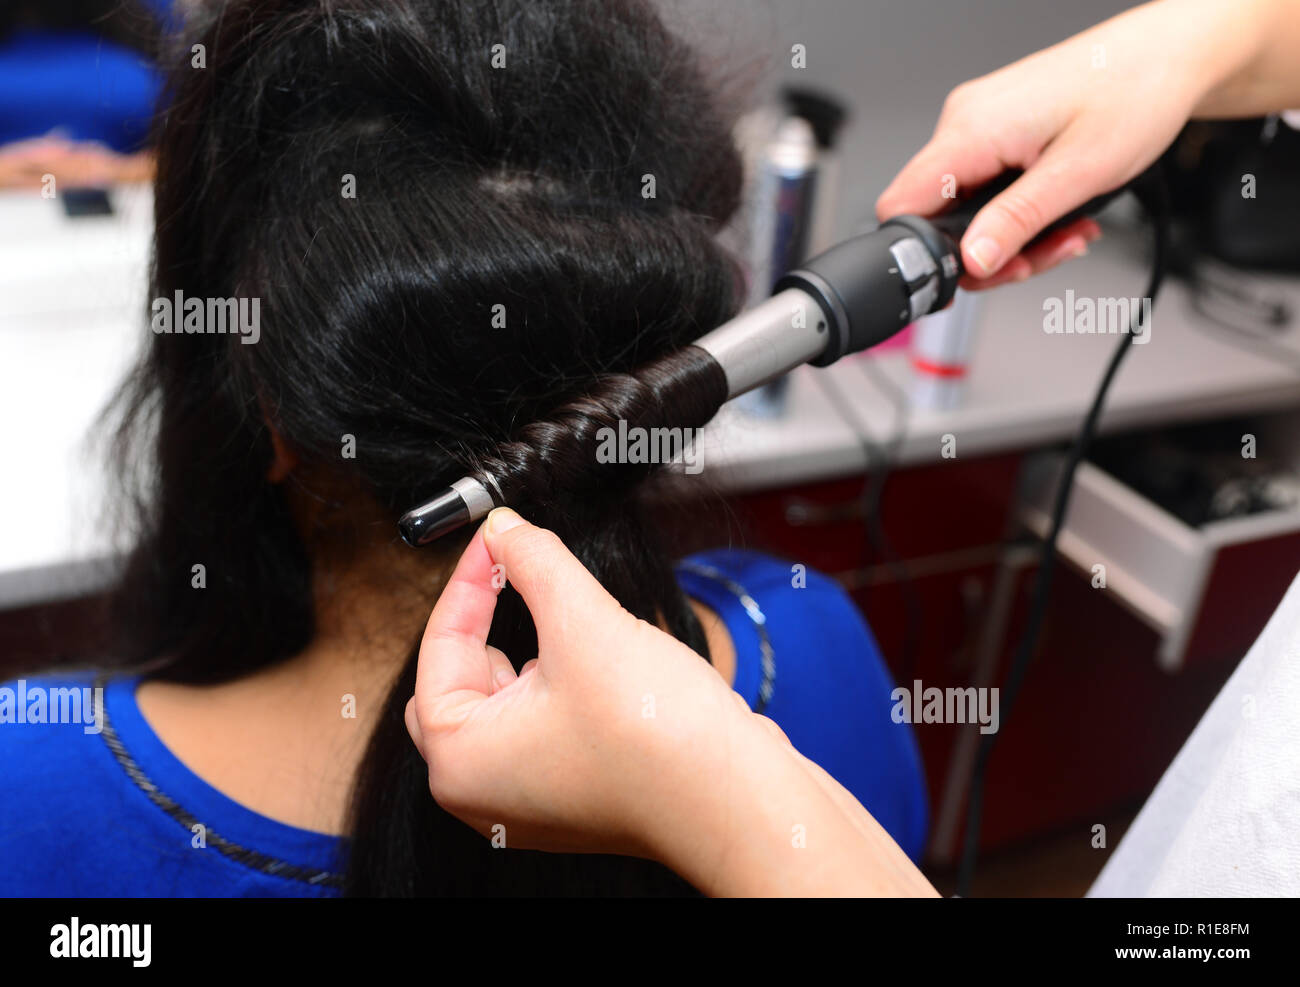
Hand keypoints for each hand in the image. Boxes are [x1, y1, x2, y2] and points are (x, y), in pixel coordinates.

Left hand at [404, 507, 767, 864]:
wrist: (739, 799)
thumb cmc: (659, 741)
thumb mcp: (584, 624)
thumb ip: (534, 563)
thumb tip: (506, 528)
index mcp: (460, 761)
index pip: (440, 648)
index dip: (469, 582)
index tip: (497, 539)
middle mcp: (483, 791)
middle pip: (460, 679)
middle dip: (490, 623)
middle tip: (518, 572)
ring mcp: (528, 799)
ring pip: (506, 701)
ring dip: (531, 651)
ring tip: (572, 621)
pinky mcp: (572, 794)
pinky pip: (542, 726)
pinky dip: (558, 685)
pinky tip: (597, 663)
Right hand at [875, 0, 1271, 288]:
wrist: (1169, 55)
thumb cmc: (1135, 94)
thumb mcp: (1077, 175)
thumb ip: (1016, 221)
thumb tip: (971, 260)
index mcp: (972, 128)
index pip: (902, 203)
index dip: (926, 252)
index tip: (970, 275)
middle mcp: (965, 121)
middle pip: (939, 215)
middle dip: (991, 250)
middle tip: (1038, 258)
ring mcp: (980, 123)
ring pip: (969, 207)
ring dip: (1014, 234)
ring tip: (1065, 233)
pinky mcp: (998, 128)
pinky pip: (989, 186)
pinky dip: (1021, 211)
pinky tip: (1060, 212)